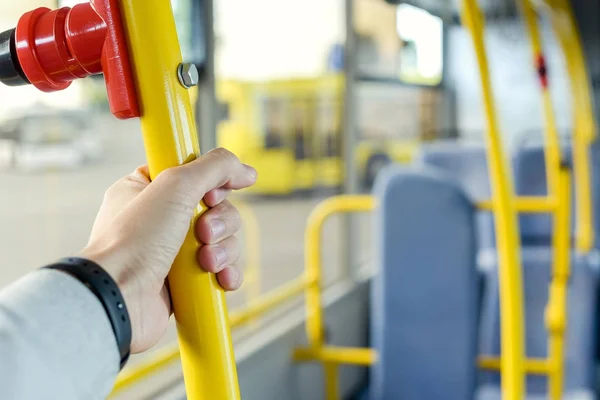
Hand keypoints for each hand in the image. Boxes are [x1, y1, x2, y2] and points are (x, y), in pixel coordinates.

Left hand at [78, 148, 256, 353]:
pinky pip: (222, 269)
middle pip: (217, 207)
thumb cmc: (133, 241)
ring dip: (223, 249)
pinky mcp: (186, 279)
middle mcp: (161, 218)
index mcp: (148, 189)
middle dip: (220, 222)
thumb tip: (247, 170)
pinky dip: (227, 272)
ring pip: (223, 239)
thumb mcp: (175, 185)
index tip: (211, 195)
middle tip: (203, 233)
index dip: (212, 183)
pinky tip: (220, 277)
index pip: (195, 173)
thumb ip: (215, 167)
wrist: (120, 297)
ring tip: (205, 261)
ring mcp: (173, 250)